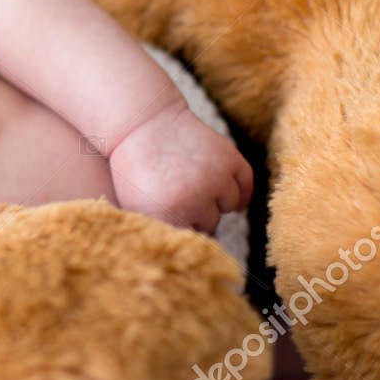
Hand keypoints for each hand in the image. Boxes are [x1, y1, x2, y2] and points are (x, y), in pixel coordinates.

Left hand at [107, 105, 252, 233]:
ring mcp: (214, 176)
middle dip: (198, 217)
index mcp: (166, 214)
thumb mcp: (134, 205)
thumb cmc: (135, 169)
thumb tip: (183, 257)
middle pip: (209, 224)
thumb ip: (156, 230)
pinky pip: (245, 186)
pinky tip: (227, 195)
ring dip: (217, 202)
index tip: (177, 229)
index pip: (189, 241)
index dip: (183, 233)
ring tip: (200, 193)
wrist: (141, 123)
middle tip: (185, 206)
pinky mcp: (229, 157)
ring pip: (229, 206)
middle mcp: (194, 198)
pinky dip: (238, 191)